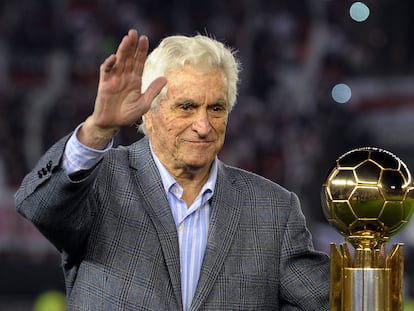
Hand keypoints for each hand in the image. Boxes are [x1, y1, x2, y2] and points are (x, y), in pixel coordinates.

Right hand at [78, 29, 166, 148]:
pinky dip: (109, 64)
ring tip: (127, 38)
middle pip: (129, 58)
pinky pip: (106, 71)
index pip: (139, 62)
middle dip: (131, 45)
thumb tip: (165, 79)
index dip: (141, 50)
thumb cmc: (128, 115)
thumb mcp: (144, 103)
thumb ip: (153, 91)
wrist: (112, 124)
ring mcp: (114, 79)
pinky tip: (114, 57)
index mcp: (135, 80)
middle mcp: (125, 77)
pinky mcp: (105, 84)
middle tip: (134, 32)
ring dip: (122, 50)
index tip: (145, 38)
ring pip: (119, 61)